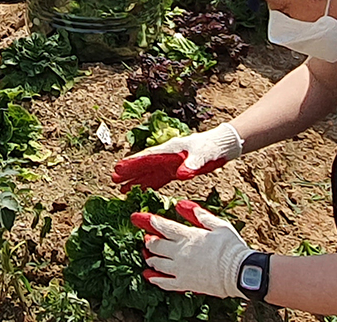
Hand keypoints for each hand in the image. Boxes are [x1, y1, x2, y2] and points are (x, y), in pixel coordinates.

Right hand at [111, 123, 241, 187]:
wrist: (222, 145)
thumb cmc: (212, 147)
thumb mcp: (204, 155)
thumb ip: (192, 164)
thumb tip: (179, 174)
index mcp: (170, 149)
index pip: (148, 157)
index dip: (133, 163)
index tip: (119, 168)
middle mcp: (167, 156)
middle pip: (144, 164)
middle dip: (129, 172)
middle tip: (113, 179)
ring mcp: (170, 163)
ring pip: (148, 173)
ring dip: (135, 181)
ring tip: (121, 189)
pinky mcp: (175, 170)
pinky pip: (158, 179)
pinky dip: (148, 185)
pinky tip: (139, 191)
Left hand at [135, 201, 250, 299]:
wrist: (239, 272)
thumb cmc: (231, 247)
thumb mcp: (218, 225)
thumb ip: (199, 215)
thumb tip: (182, 204)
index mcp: (187, 236)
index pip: (163, 227)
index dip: (150, 221)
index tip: (139, 218)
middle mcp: (180, 253)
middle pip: (156, 246)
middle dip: (149, 241)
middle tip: (146, 239)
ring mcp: (180, 269)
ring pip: (158, 264)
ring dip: (151, 258)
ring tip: (148, 256)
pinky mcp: (185, 283)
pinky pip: (165, 283)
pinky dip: (156, 279)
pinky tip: (150, 277)